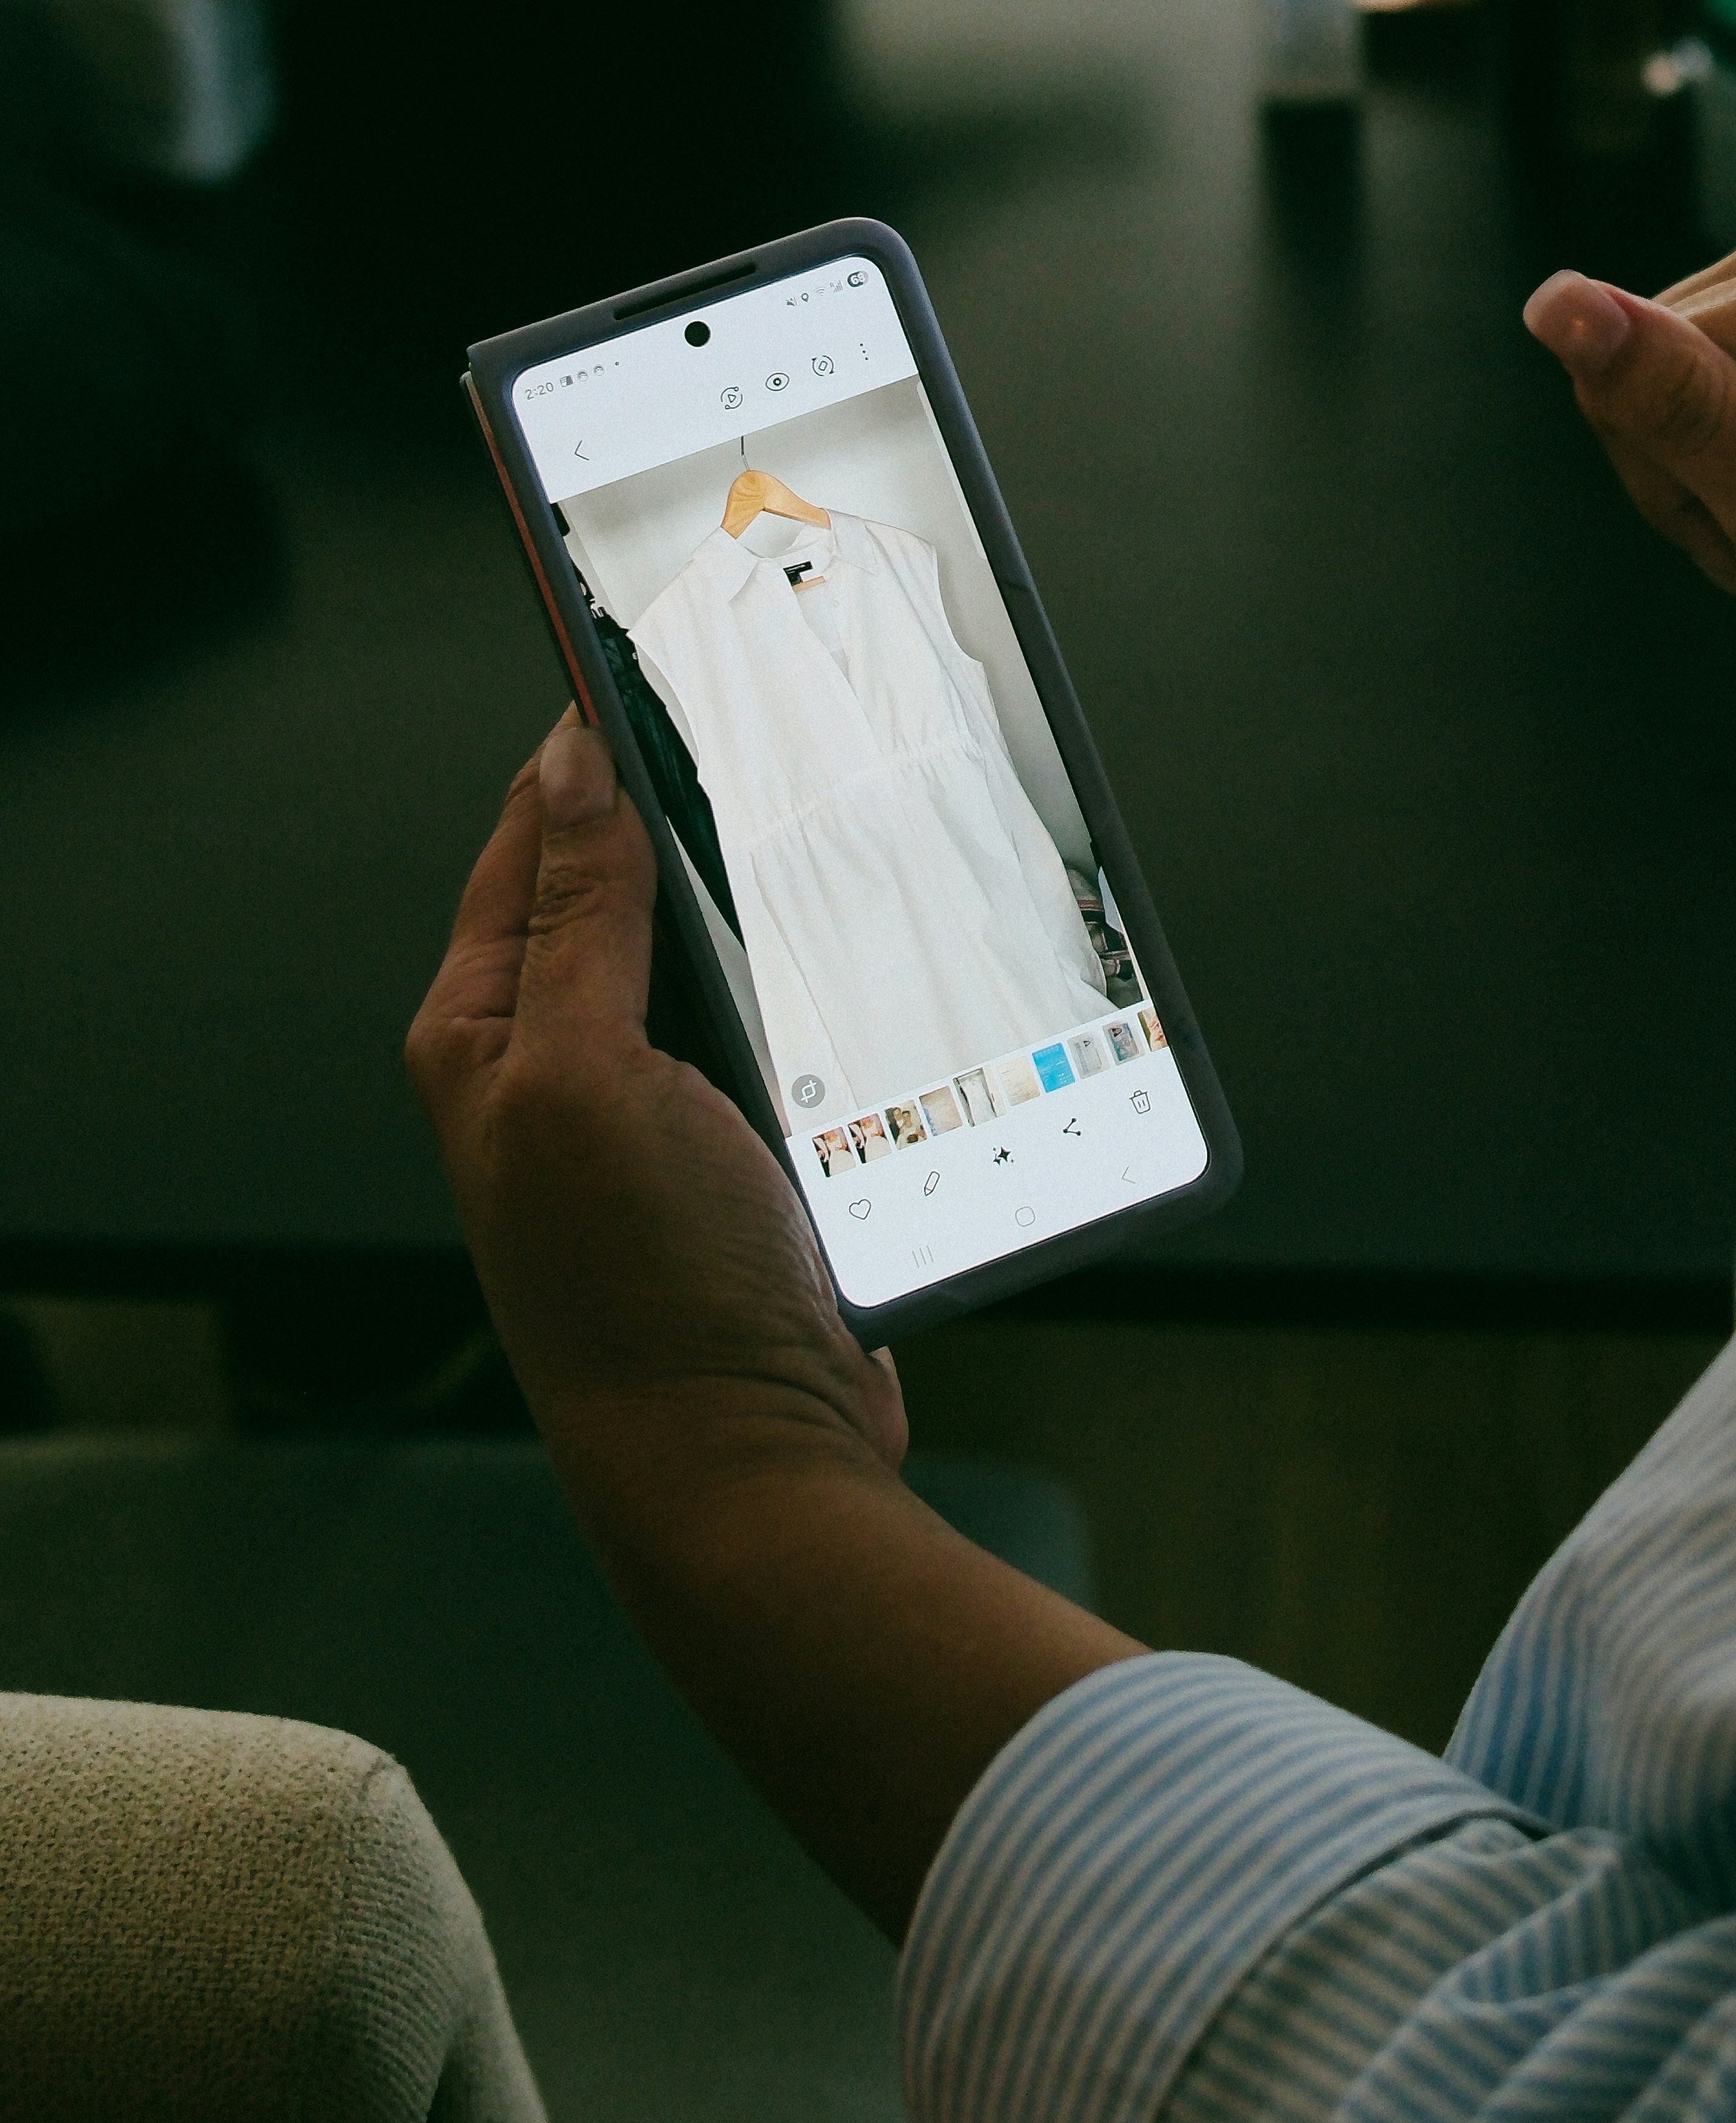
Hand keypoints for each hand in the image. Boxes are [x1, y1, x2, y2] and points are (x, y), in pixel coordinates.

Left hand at [408, 712, 905, 1513]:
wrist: (745, 1462)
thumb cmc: (643, 1291)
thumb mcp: (588, 1073)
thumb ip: (577, 916)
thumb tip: (570, 761)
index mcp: (483, 1030)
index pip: (532, 832)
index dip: (596, 743)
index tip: (671, 659)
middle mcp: (553, 1064)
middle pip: (624, 884)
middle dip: (693, 817)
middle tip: (778, 739)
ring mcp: (647, 1109)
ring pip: (711, 952)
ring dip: (764, 907)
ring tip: (830, 839)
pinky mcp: (738, 1149)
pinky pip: (776, 1026)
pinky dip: (814, 985)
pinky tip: (866, 960)